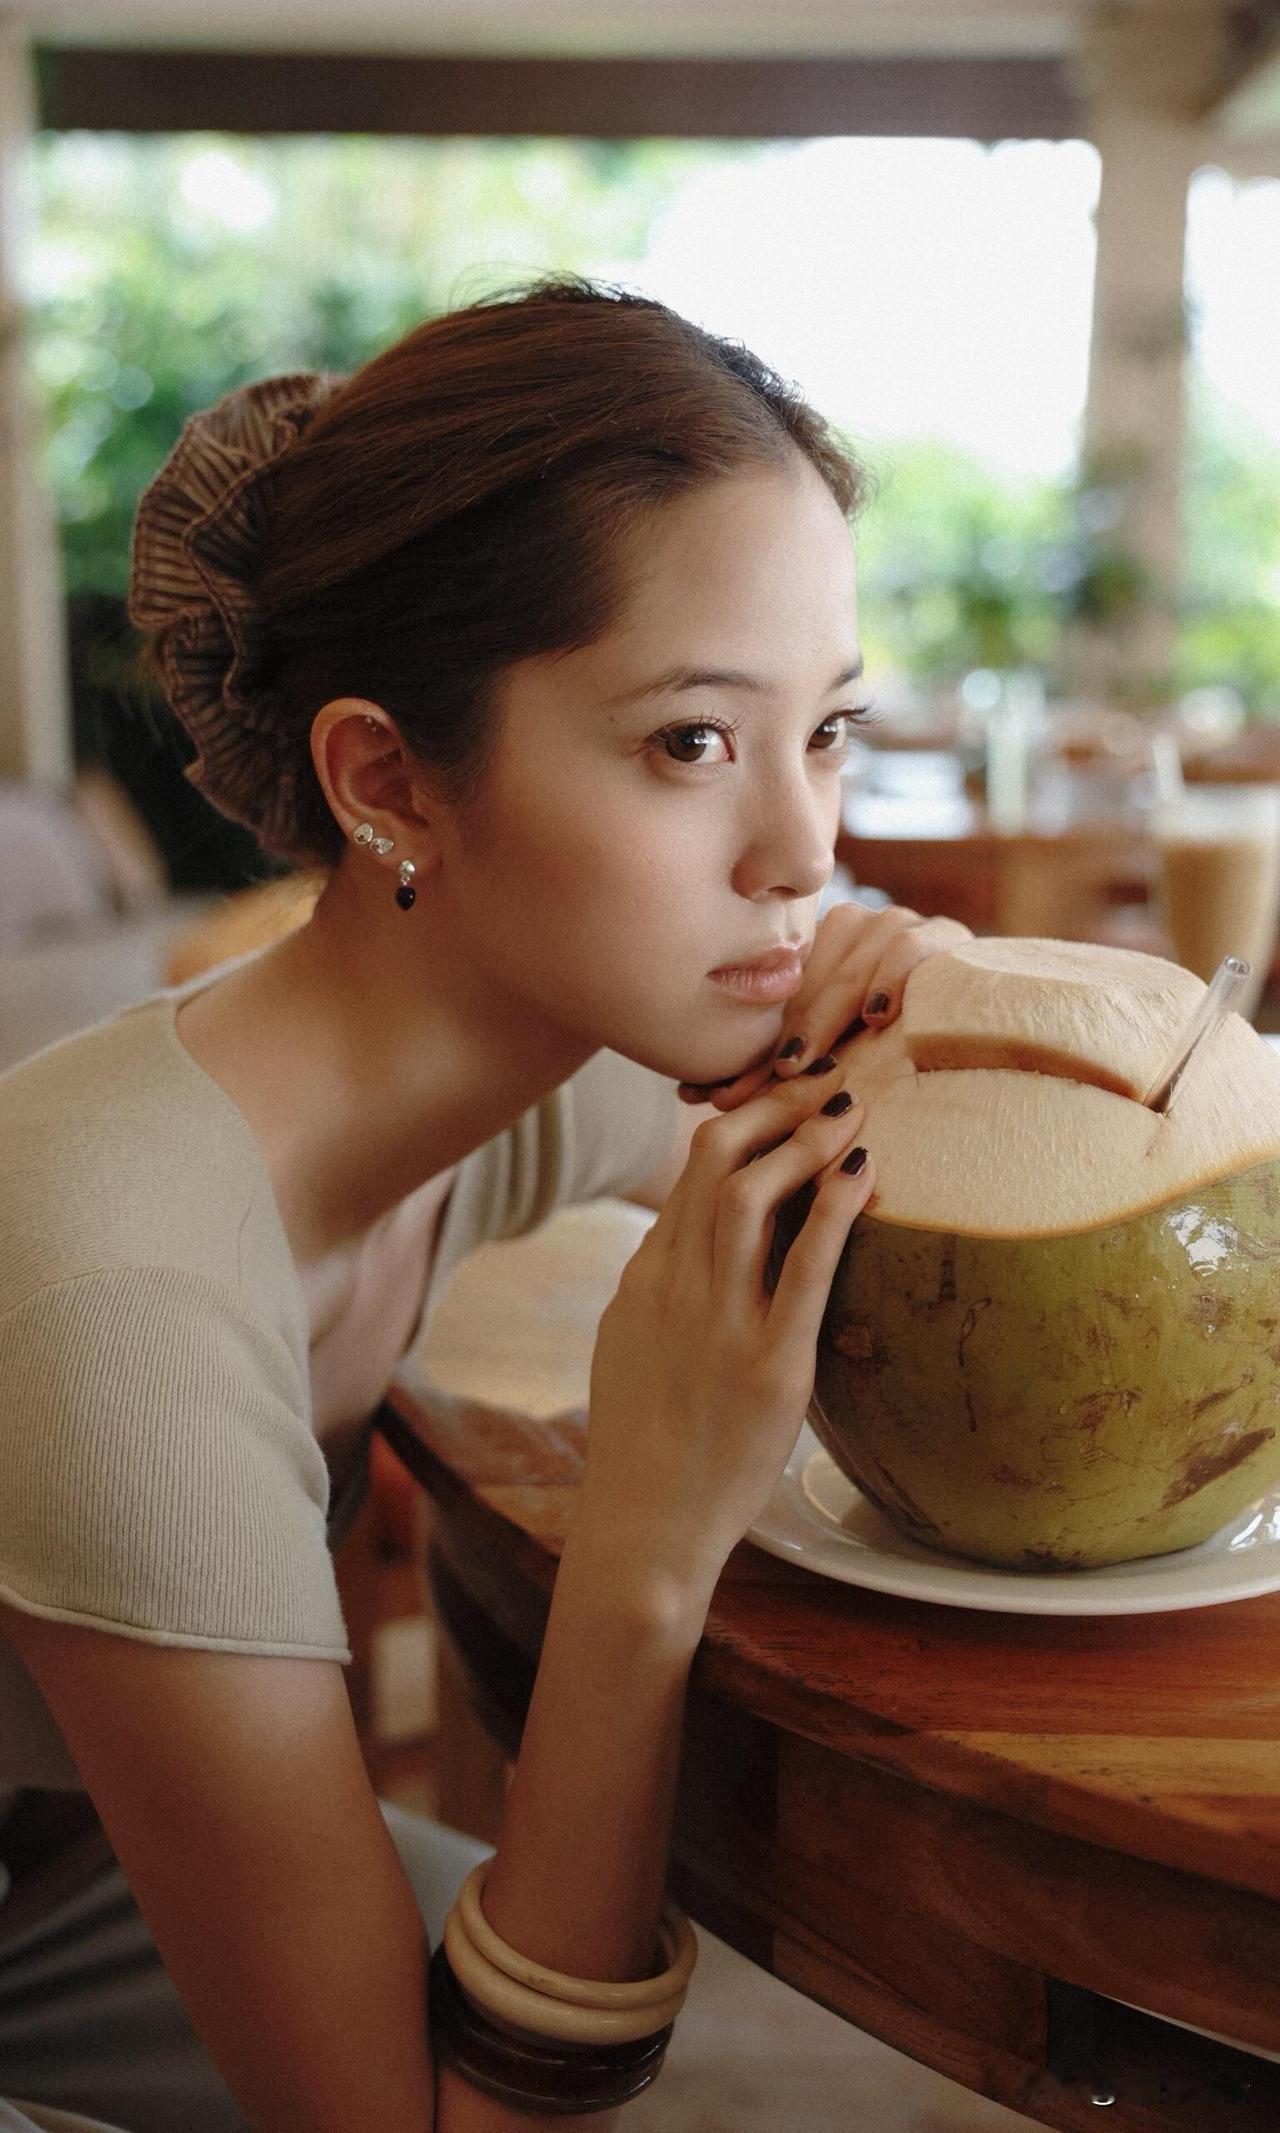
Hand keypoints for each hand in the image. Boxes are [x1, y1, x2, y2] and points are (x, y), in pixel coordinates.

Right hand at [579, 1066, 875, 1594]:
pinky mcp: (769, 1368)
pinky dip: (832, 1211)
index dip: (741, 1119)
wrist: (643, 1527)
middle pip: (714, 1162)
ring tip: (848, 1110)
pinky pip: (802, 1269)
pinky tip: (860, 1174)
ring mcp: (718, 1325)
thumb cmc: (645, 1444)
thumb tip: (689, 1236)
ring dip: (802, 1140)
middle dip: (772, 1108)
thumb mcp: (629, 1345)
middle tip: (821, 1080)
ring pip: (747, 1197)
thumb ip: (660, 1286)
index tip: (785, 1094)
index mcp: (643, 1279)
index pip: (688, 1171)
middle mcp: (674, 1288)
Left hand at [678, 900, 971, 1111]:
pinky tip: (877, 1018)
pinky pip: (913, 947)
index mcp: (820, 949)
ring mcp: (900, 926)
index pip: (774, 996)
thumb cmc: (895, 1055)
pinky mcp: (948, 936)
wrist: (990, 1028)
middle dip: (776, 1044)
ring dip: (822, 1018)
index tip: (708, 1096)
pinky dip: (892, 978)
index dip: (746, 1049)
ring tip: (800, 1067)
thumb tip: (691, 1092)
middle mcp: (855, 928)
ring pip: (849, 964)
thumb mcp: (829, 1061)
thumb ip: (772, 1069)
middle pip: (806, 982)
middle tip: (749, 1095)